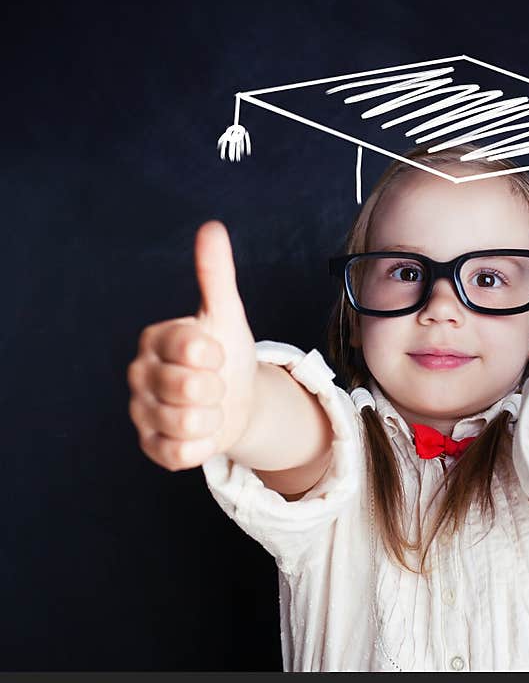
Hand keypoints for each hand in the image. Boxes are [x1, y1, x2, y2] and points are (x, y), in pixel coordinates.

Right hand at [127, 221, 257, 469]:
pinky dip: (203, 445)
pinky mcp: (151, 447)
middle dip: (218, 388)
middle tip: (216, 383)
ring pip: (188, 423)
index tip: (217, 353)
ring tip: (211, 407)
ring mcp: (141, 412)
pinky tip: (202, 430)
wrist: (235, 400)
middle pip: (191, 390)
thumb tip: (212, 228)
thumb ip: (216, 274)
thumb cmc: (227, 354)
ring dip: (214, 417)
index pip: (193, 348)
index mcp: (154, 338)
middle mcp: (138, 374)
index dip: (216, 355)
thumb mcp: (226, 314)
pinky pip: (181, 454)